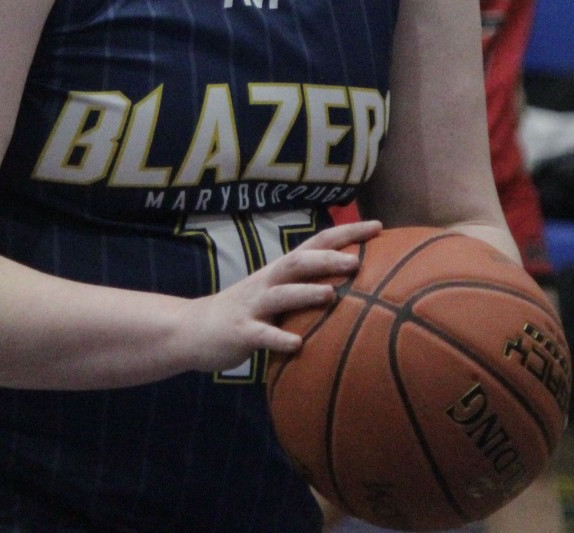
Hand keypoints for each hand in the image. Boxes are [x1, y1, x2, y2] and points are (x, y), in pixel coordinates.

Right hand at [176, 220, 380, 374]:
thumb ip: (306, 287)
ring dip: (306, 294)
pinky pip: (261, 335)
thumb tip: (356, 285)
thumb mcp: (276, 293)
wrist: (194, 328)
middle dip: (327, 260)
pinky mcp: (240, 332)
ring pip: (281, 295)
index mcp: (280, 270)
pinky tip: (297, 346)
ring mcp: (253, 306)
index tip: (378, 227)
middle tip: (357, 262)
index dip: (347, 232)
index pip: (317, 243)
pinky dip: (278, 339)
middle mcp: (268, 282)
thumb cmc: (247, 311)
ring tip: (331, 295)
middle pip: (298, 263)